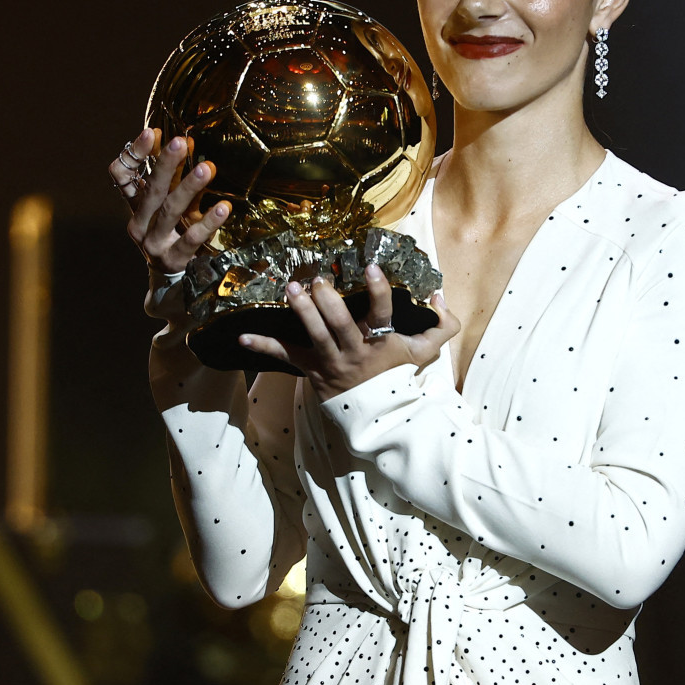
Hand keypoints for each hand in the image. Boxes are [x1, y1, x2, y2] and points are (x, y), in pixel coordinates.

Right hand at [108, 128, 229, 272]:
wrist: (173, 280)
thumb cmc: (172, 232)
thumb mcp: (168, 204)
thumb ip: (174, 177)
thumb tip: (186, 141)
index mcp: (133, 206)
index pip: (121, 175)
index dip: (135, 154)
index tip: (153, 132)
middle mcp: (139, 224)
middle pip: (150, 190)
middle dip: (166, 164)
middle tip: (180, 141)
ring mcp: (154, 243)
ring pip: (170, 211)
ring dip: (189, 188)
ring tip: (207, 168)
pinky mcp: (174, 259)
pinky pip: (192, 238)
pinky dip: (208, 222)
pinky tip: (223, 207)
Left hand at [240, 264, 459, 401]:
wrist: (381, 417)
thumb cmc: (399, 378)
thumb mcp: (426, 353)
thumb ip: (442, 325)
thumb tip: (440, 296)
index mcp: (382, 342)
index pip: (383, 312)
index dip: (378, 290)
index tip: (371, 267)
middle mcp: (355, 351)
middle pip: (340, 324)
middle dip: (327, 301)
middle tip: (316, 280)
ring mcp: (331, 362)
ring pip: (315, 335)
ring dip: (301, 311)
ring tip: (291, 288)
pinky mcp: (312, 371)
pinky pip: (285, 357)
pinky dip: (263, 348)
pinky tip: (242, 337)